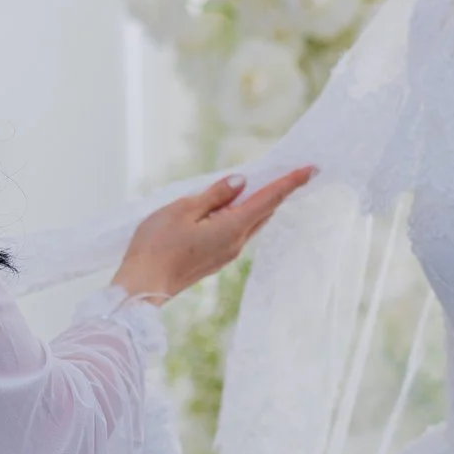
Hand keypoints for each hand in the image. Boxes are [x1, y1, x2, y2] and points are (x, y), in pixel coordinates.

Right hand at [110, 167, 316, 303]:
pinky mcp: (215, 259)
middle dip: (279, 191)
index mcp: (232, 228)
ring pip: (252, 222)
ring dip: (260, 203)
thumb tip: (241, 183)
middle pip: (265, 211)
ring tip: (264, 182)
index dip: (290, 182)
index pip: (268, 200)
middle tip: (292, 170)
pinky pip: (238, 231)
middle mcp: (236, 243)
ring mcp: (226, 254)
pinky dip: (243, 214)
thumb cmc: (157, 244)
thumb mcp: (184, 209)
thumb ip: (215, 195)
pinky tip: (235, 205)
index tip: (311, 168)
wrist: (142, 285)